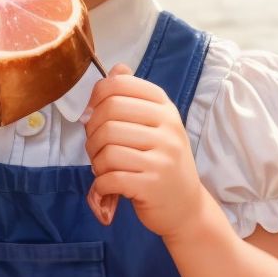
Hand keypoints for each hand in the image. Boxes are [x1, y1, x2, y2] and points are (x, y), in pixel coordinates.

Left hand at [84, 63, 206, 239]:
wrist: (186, 207)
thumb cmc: (161, 162)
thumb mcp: (155, 125)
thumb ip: (133, 97)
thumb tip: (116, 69)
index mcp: (165, 108)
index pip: (119, 85)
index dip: (96, 97)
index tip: (91, 114)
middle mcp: (168, 128)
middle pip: (108, 115)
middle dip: (91, 133)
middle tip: (95, 148)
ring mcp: (163, 156)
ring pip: (106, 147)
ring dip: (95, 161)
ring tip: (103, 167)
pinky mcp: (153, 184)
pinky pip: (110, 177)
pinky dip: (100, 184)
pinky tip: (107, 186)